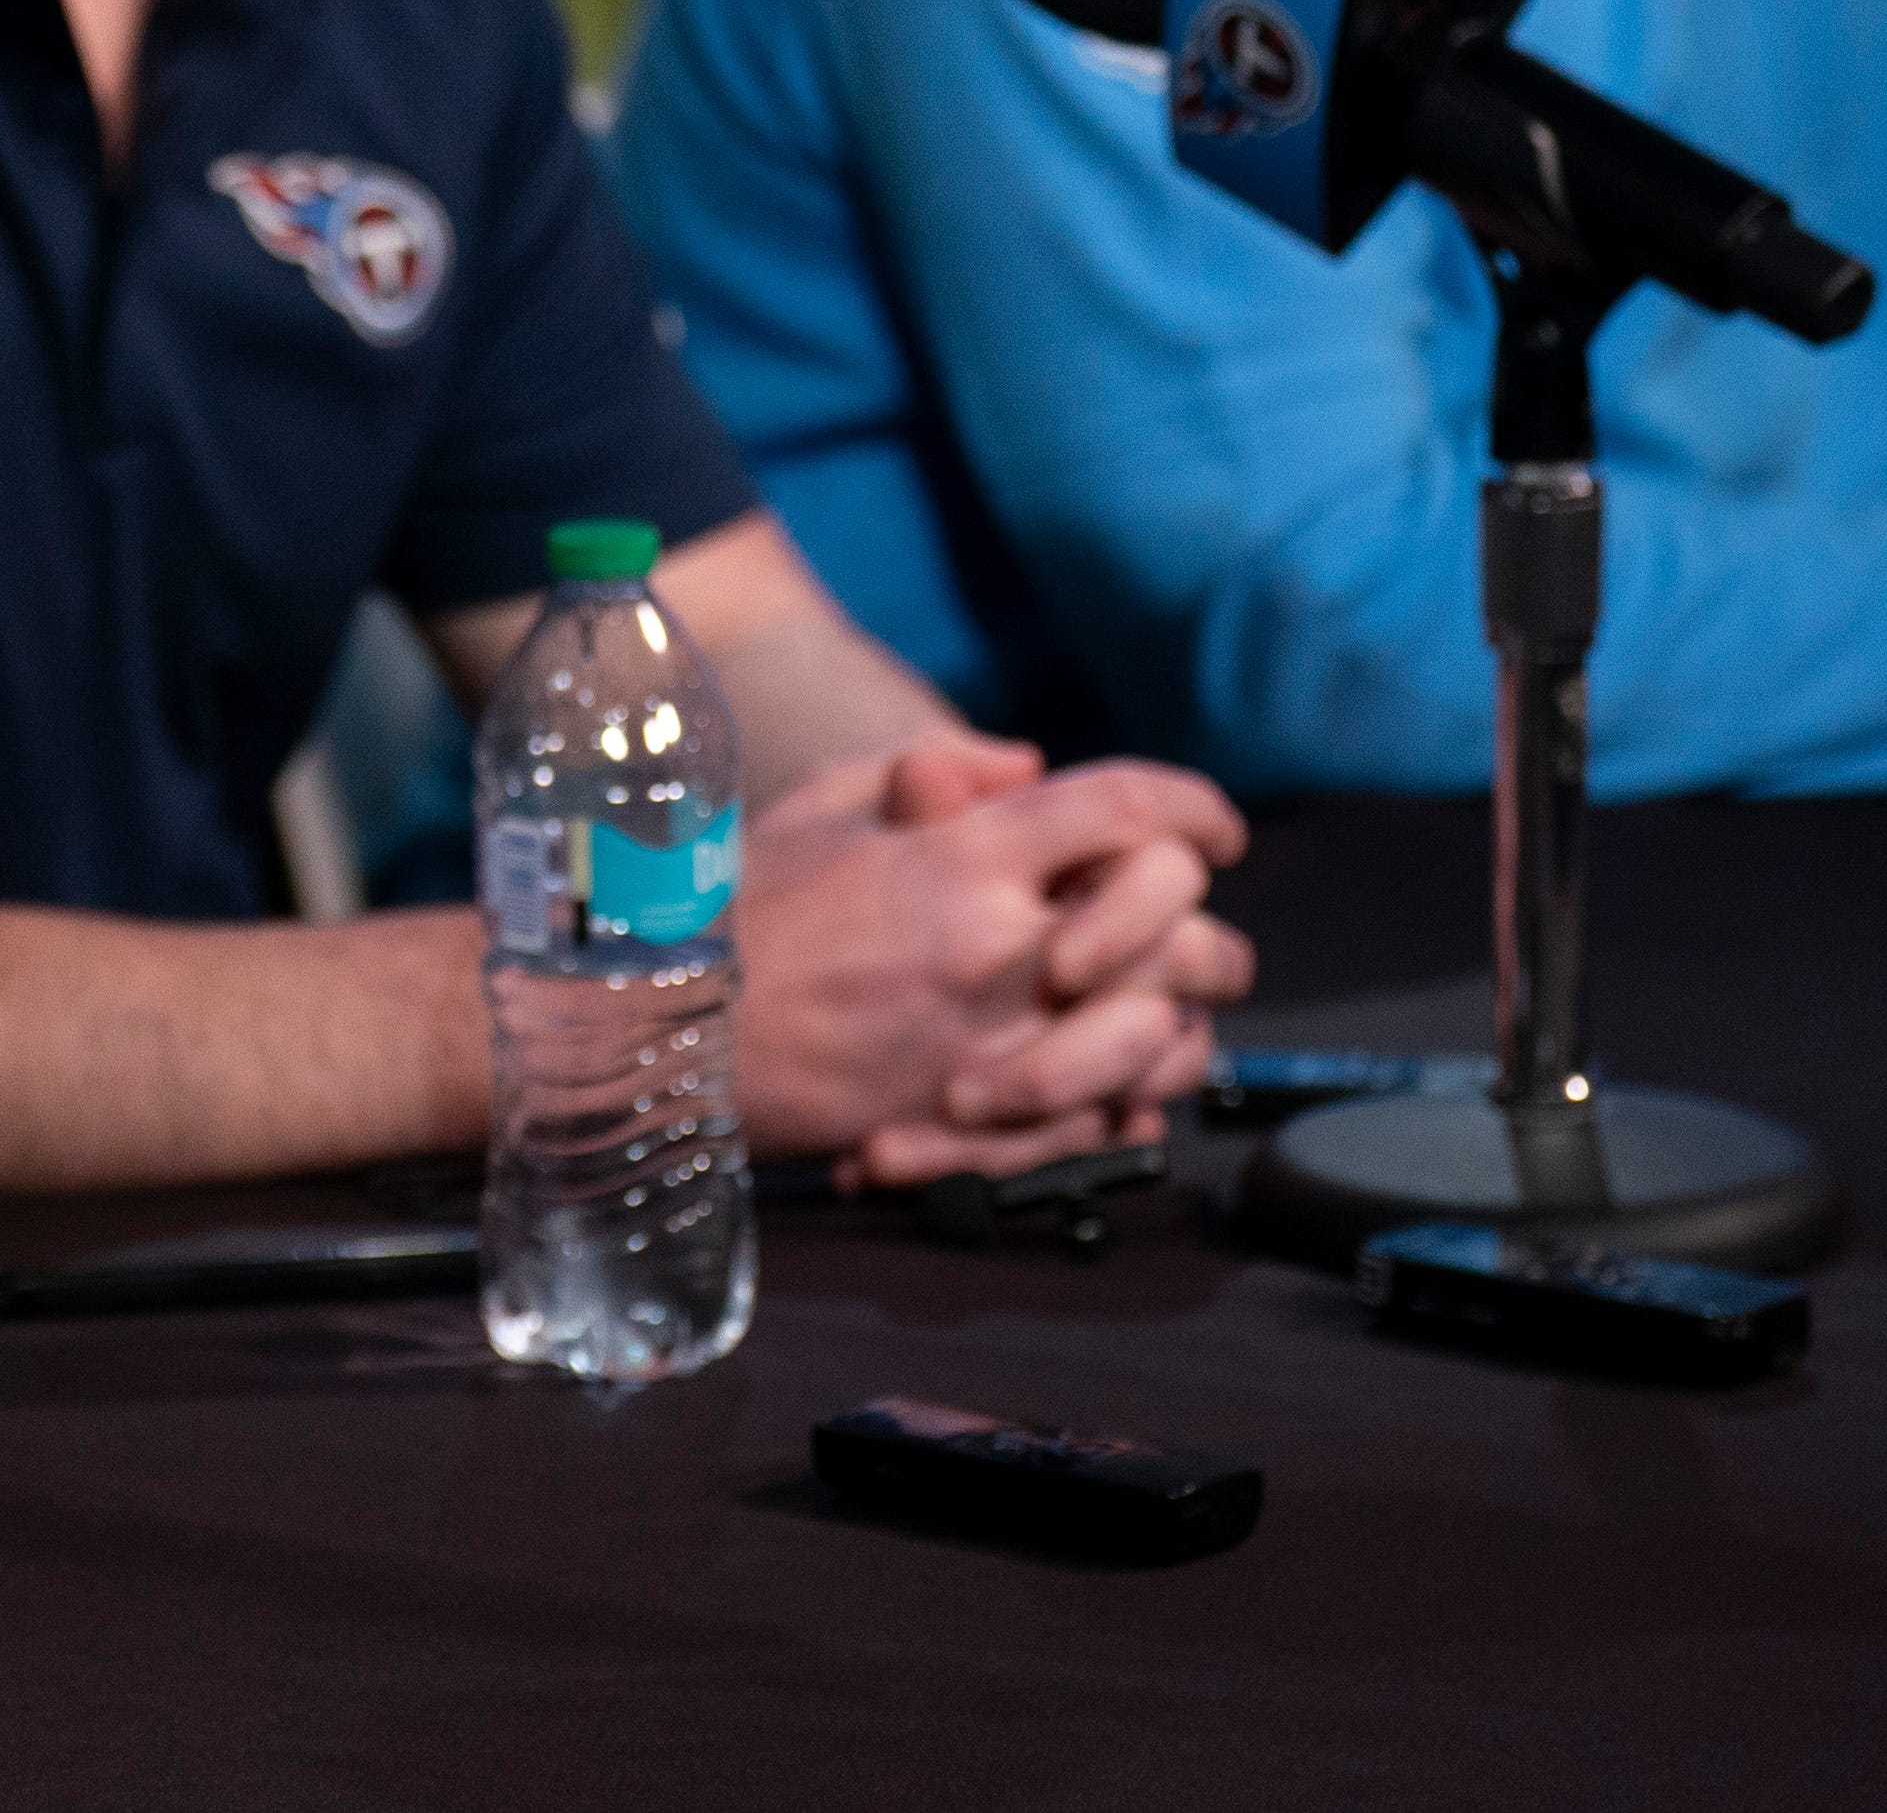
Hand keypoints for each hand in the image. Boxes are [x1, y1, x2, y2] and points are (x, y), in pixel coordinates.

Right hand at [732, 734, 1251, 1186]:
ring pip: (1166, 1030)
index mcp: (963, 852)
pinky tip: (1124, 1079)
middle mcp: (998, 944)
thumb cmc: (740, 905)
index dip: (1196, 807)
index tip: (1217, 828)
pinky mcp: (981, 1120)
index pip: (1128, 809)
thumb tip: (1030, 766)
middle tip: (1191, 927)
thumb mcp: (825, 801)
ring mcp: (996, 1039)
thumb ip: (935, 770)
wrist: (669, 1030)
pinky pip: (1113, 1116)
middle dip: (1202, 923)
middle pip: (1179, 926)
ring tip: (1166, 1007)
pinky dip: (1137, 1098)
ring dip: (1182, 1015)